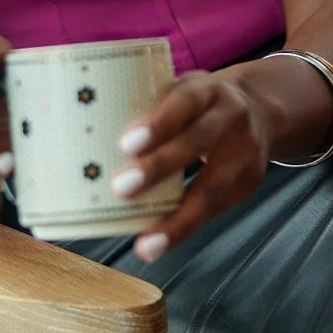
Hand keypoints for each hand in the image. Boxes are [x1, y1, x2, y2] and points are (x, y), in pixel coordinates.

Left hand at [110, 69, 271, 261]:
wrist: (260, 111)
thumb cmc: (197, 105)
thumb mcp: (177, 92)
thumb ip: (141, 109)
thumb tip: (71, 136)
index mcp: (206, 89)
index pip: (184, 100)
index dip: (158, 122)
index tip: (126, 144)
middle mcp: (230, 117)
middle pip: (197, 140)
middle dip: (159, 167)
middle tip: (122, 187)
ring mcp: (244, 152)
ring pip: (212, 187)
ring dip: (177, 219)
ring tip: (146, 243)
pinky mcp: (248, 184)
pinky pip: (215, 210)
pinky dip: (184, 228)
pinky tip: (158, 243)